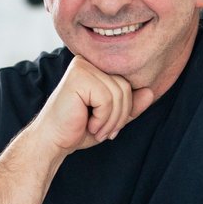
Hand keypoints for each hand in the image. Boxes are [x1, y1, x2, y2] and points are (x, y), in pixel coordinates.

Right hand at [30, 55, 155, 153]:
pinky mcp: (78, 77)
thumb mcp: (112, 118)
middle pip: (125, 86)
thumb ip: (131, 106)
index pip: (126, 83)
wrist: (52, 141)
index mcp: (95, 67)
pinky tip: (88, 124)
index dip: (125, 108)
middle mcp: (88, 62)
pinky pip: (107, 99)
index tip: (111, 125)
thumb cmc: (78, 128)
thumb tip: (150, 91)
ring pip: (119, 93)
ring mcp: (82, 67)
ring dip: (111, 119)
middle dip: (120, 115)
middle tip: (104, 131)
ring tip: (96, 129)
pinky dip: (103, 118)